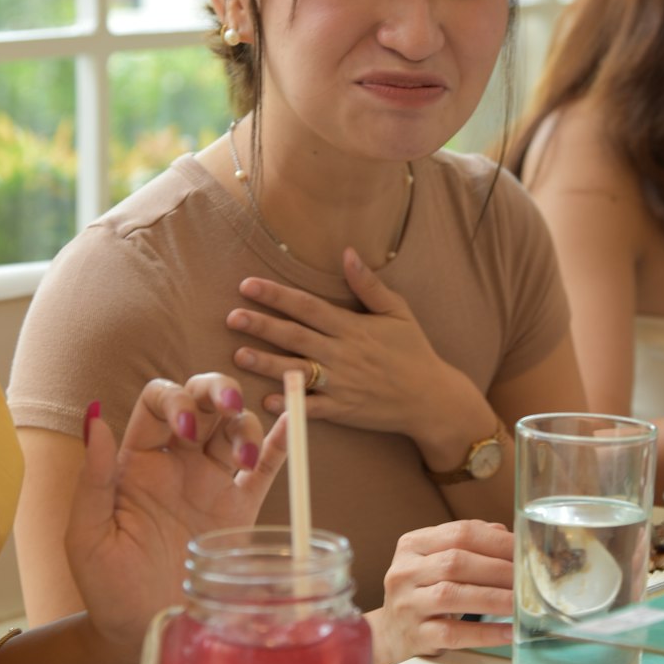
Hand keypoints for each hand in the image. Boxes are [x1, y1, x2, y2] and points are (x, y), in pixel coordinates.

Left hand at [65, 374, 286, 655]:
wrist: (146, 631)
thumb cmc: (107, 587)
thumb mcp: (87, 536)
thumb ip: (92, 479)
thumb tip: (95, 418)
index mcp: (138, 461)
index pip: (159, 403)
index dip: (176, 402)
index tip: (186, 432)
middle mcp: (178, 463)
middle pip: (203, 402)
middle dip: (217, 390)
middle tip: (231, 403)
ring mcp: (212, 484)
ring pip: (235, 428)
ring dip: (246, 425)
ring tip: (245, 457)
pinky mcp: (240, 510)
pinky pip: (266, 469)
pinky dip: (281, 444)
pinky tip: (293, 426)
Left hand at [227, 249, 468, 444]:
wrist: (431, 399)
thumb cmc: (414, 352)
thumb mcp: (399, 312)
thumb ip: (369, 285)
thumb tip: (348, 253)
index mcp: (353, 327)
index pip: (307, 306)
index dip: (276, 295)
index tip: (248, 286)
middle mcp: (343, 354)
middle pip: (294, 336)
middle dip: (261, 325)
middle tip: (232, 317)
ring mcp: (341, 384)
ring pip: (296, 371)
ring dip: (266, 363)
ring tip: (239, 355)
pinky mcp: (343, 410)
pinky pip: (310, 407)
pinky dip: (289, 403)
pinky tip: (266, 398)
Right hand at [370, 520, 513, 663]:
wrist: (391, 632)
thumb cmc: (424, 590)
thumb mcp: (437, 559)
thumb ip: (470, 543)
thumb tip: (510, 535)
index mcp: (413, 544)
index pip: (459, 533)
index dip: (497, 541)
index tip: (525, 550)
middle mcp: (405, 571)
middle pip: (456, 562)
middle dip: (499, 569)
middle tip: (530, 578)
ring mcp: (408, 604)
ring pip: (453, 595)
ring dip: (494, 598)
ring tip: (523, 602)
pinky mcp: (416, 635)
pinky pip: (454, 633)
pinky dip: (485, 633)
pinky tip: (510, 632)